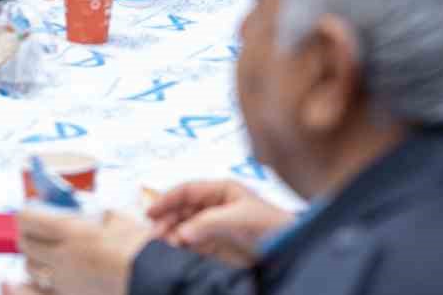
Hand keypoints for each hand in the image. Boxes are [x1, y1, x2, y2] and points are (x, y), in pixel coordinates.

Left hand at [13, 208, 152, 294]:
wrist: (154, 279)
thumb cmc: (140, 248)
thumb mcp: (117, 217)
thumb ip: (95, 212)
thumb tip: (83, 209)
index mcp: (71, 232)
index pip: (29, 220)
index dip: (25, 214)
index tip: (28, 211)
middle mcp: (62, 258)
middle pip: (26, 245)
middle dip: (26, 235)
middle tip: (33, 230)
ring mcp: (65, 282)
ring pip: (31, 269)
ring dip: (32, 258)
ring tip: (42, 252)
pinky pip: (39, 292)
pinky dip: (32, 285)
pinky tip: (32, 280)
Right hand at [148, 180, 292, 267]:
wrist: (292, 253)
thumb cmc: (272, 227)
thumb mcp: (239, 219)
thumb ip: (208, 223)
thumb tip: (181, 233)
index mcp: (222, 190)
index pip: (188, 190)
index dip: (167, 199)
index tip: (150, 213)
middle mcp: (216, 206)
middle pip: (183, 209)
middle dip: (168, 220)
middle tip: (156, 235)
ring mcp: (216, 227)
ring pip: (186, 227)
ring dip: (173, 235)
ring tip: (165, 246)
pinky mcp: (218, 247)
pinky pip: (193, 244)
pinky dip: (182, 248)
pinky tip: (176, 252)